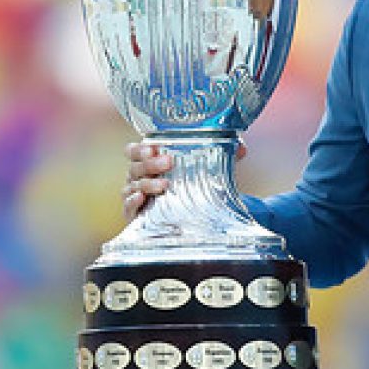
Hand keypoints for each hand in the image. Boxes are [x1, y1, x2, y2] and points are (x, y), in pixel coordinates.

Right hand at [121, 139, 249, 218]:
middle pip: (135, 167)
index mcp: (149, 163)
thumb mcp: (207, 172)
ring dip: (147, 184)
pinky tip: (141, 198)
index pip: (134, 151)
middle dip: (150, 164)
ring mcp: (135, 196)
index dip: (140, 148)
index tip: (154, 147)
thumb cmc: (192, 188)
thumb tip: (241, 148)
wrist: (191, 220)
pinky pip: (128, 207)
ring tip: (164, 185)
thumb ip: (223, 157)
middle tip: (168, 162)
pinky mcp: (136, 216)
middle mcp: (138, 178)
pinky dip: (132, 202)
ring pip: (133, 186)